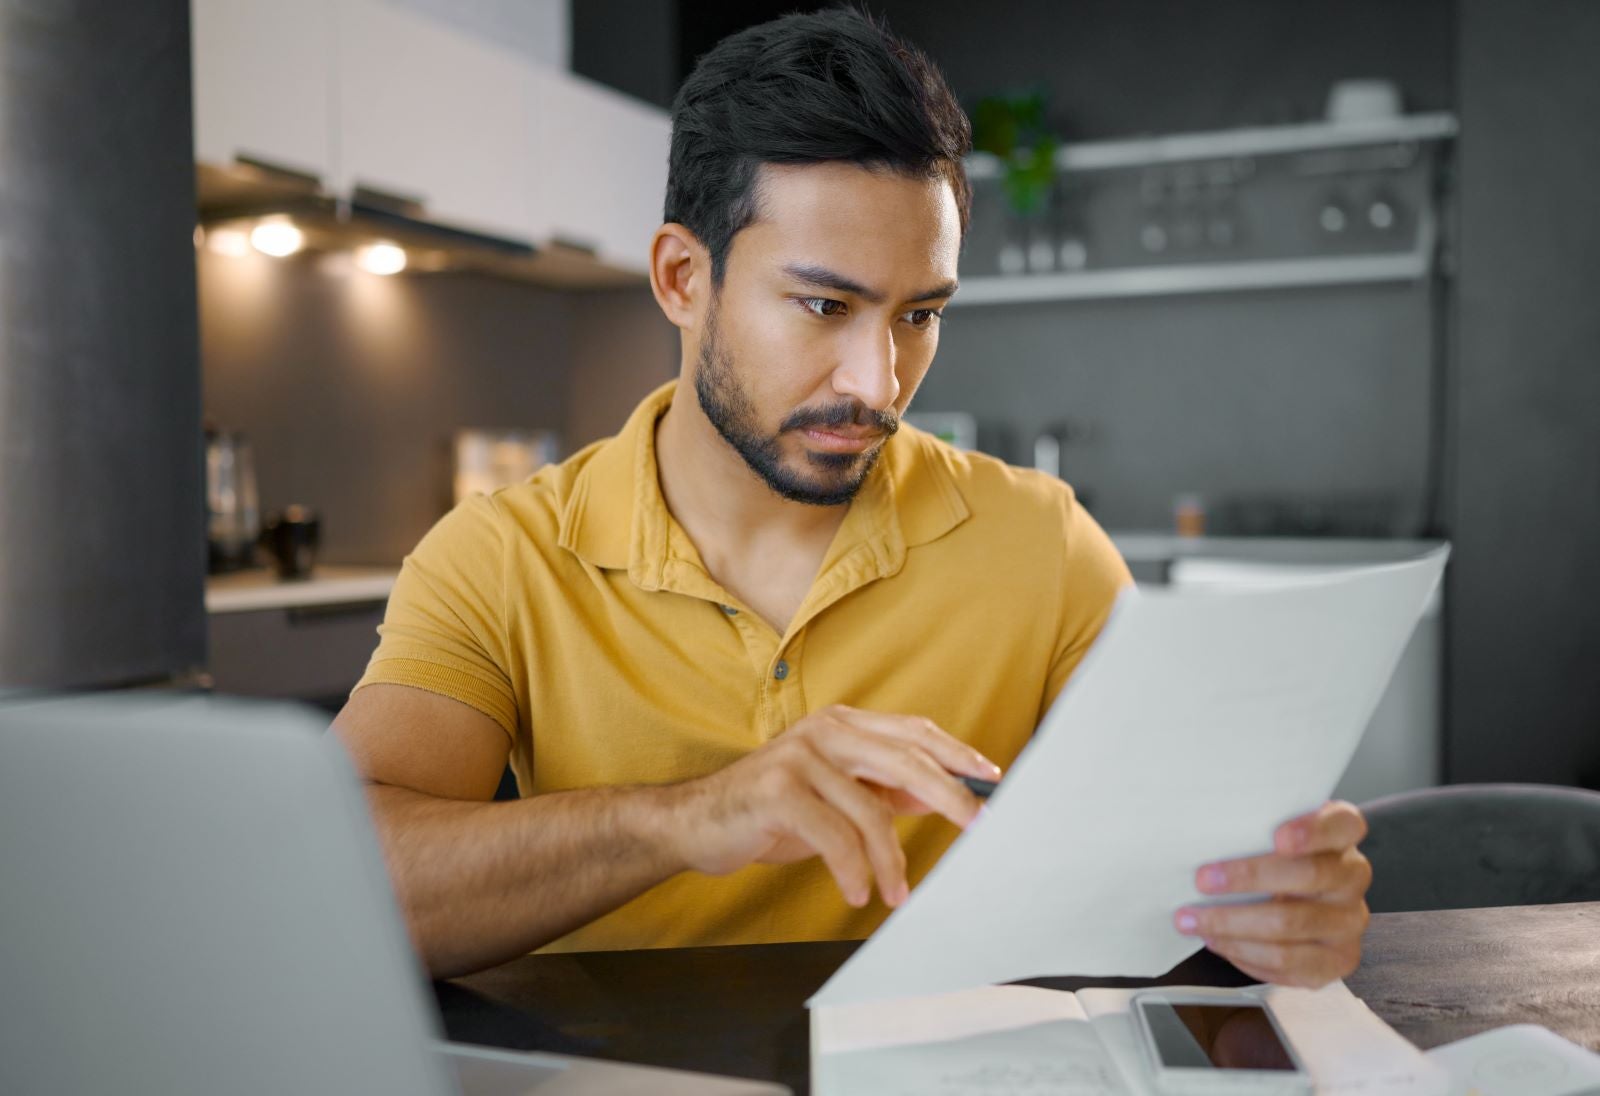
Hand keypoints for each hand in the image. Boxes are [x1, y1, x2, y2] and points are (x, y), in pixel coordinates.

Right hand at [658, 705, 999, 908]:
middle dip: (950, 795)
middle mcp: (824, 731)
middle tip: (979, 827)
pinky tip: (859, 892)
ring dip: (891, 860)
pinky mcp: (777, 790)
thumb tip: (942, 794)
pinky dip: (852, 869)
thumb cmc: (770, 810)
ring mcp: (799, 757)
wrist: (695, 822)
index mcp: (842, 724)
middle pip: (906, 759)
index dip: (957, 754)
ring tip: (896, 893)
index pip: (914, 733)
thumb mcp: (834, 795)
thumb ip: (882, 788)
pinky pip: (833, 836)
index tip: (992, 780)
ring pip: (871, 809)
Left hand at [1173, 801, 1372, 986]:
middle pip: (1308, 876)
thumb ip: (1255, 825)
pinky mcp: (1337, 960)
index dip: (1313, 831)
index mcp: (1343, 833)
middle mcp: (1353, 876)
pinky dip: (1243, 952)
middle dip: (1248, 877)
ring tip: (1193, 920)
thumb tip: (1204, 827)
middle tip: (1202, 880)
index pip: (1342, 825)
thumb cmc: (1277, 855)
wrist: (1303, 897)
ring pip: (1290, 925)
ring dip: (1232, 924)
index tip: (1278, 837)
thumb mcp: (1271, 828)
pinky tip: (1217, 941)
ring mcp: (1349, 921)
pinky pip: (1287, 963)